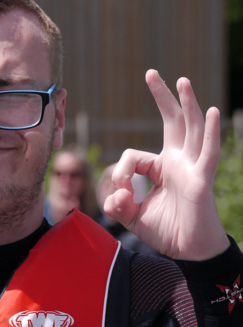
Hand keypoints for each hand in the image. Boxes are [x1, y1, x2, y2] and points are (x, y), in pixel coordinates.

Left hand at [104, 70, 229, 260]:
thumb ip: (118, 205)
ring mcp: (192, 168)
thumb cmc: (166, 230)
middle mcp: (178, 162)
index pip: (133, 156)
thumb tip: (113, 195)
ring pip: (190, 129)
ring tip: (181, 81)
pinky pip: (207, 153)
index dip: (119, 172)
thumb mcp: (133, 217)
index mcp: (161, 167)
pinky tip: (212, 111)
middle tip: (151, 73)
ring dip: (186, 104)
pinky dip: (209, 133)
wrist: (190, 252)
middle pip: (172, 121)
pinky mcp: (202, 179)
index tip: (118, 194)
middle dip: (161, 96)